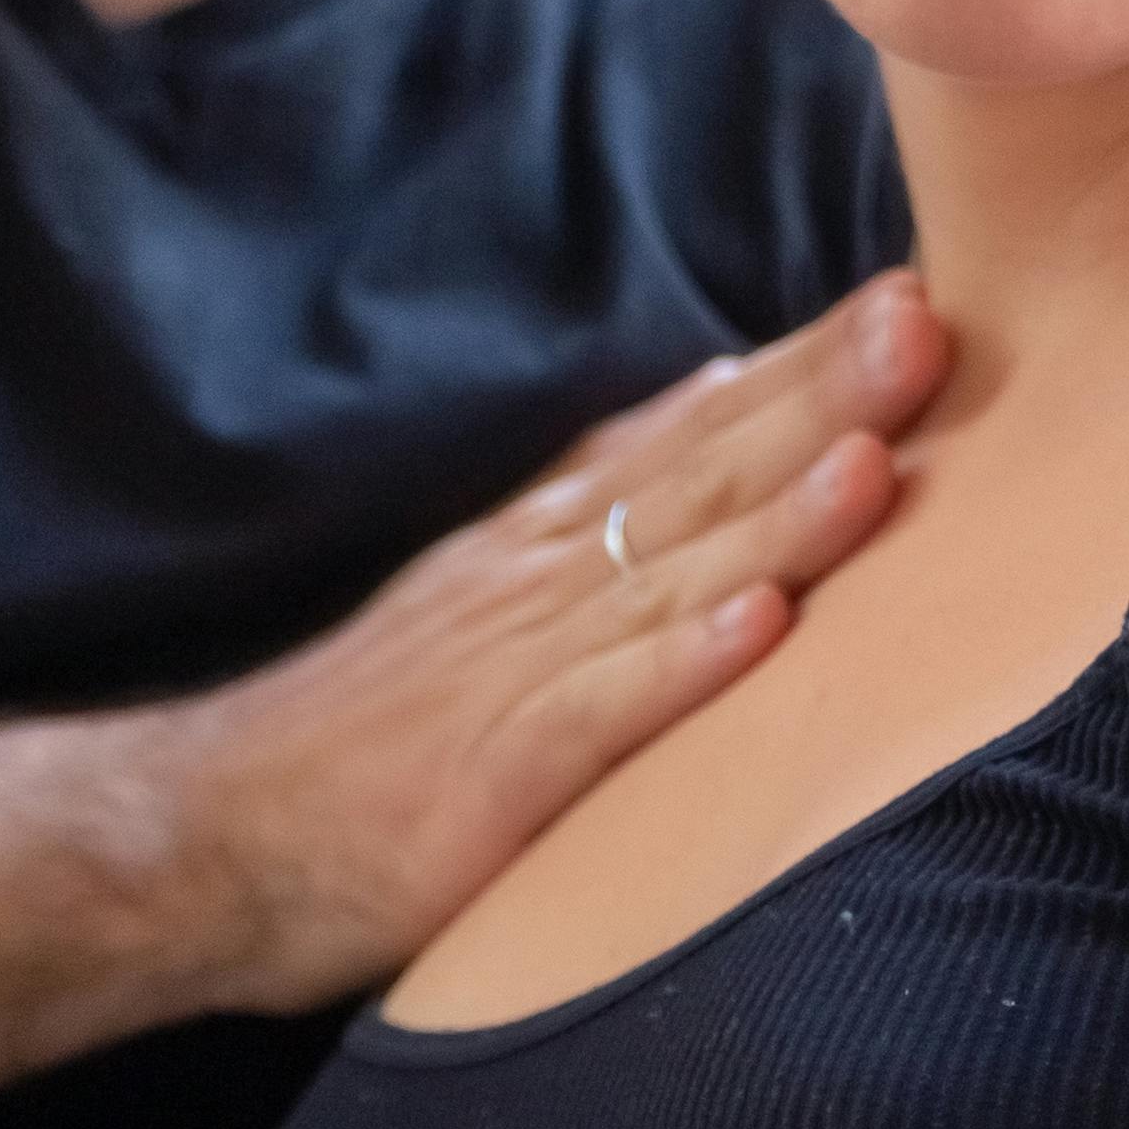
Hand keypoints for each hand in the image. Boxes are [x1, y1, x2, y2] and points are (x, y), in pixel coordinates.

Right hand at [163, 270, 946, 1007]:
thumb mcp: (482, 606)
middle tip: (922, 321)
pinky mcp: (492, 771)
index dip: (799, 367)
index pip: (689, 433)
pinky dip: (682, 662)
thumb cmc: (365, 738)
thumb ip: (596, 525)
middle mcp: (538, 578)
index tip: (908, 296)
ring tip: (875, 454)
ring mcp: (515, 667)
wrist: (206, 832)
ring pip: (669, 571)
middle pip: (699, 472)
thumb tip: (714, 414)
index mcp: (542, 543)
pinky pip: (599, 709)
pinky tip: (760, 625)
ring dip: (778, 512)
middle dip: (819, 397)